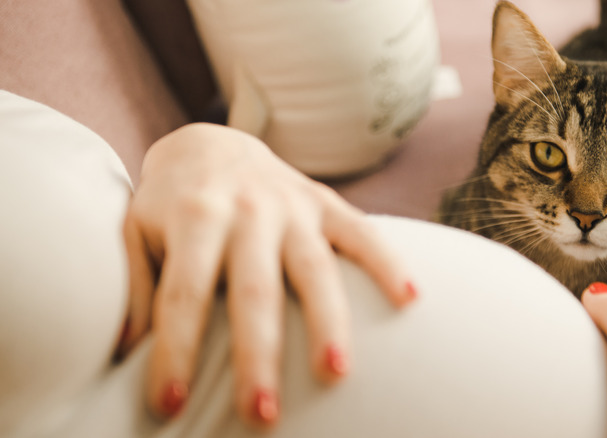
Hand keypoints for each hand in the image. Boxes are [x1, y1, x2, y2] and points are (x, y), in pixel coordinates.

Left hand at [118, 123, 415, 425]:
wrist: (211, 144)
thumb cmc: (171, 202)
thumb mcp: (136, 232)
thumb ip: (137, 286)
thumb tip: (129, 351)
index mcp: (193, 217)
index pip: (183, 294)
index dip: (175, 351)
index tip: (170, 404)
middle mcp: (247, 210)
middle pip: (253, 290)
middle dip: (257, 354)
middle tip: (262, 414)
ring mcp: (292, 206)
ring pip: (313, 269)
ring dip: (327, 321)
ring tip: (337, 373)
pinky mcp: (326, 202)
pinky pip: (363, 233)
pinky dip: (388, 263)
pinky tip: (411, 299)